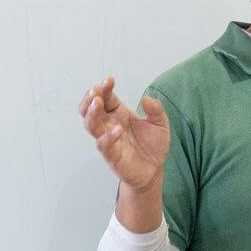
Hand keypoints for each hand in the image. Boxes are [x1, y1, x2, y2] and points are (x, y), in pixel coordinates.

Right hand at [78, 76, 168, 191]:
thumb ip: (156, 110)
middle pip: (90, 109)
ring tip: (98, 103)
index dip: (105, 87)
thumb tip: (147, 98)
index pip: (106, 97)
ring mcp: (108, 139)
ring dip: (91, 113)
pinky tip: (117, 129)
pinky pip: (103, 145)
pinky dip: (108, 137)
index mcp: (119, 113)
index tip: (109, 80)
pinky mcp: (111, 154)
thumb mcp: (160, 123)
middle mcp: (109, 124)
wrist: (154, 169)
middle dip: (90, 98)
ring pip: (90, 124)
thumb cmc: (153, 145)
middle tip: (96, 91)